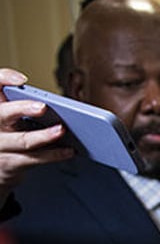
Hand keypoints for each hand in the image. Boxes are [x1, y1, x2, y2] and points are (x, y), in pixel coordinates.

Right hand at [0, 68, 74, 205]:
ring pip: (22, 140)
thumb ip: (27, 106)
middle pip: (2, 113)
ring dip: (44, 136)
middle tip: (43, 107)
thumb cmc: (13, 133)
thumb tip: (62, 106)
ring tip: (62, 130)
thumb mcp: (15, 116)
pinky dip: (53, 155)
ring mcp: (0, 145)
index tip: (22, 80)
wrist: (2, 164)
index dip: (4, 79)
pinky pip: (33, 159)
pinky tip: (69, 150)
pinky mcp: (9, 163)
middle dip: (22, 109)